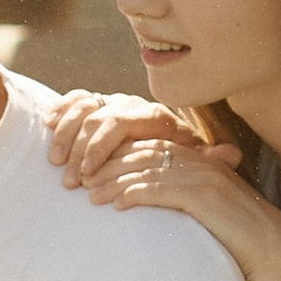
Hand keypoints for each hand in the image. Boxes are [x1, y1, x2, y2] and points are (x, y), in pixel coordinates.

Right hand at [44, 90, 208, 187]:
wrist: (169, 147)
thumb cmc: (180, 162)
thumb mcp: (196, 162)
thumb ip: (209, 159)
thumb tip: (234, 154)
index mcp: (154, 116)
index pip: (120, 122)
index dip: (100, 147)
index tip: (88, 173)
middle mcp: (131, 104)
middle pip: (97, 117)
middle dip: (80, 149)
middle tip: (69, 181)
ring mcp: (111, 102)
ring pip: (83, 107)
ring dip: (66, 135)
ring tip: (56, 163)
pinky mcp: (95, 105)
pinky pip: (74, 99)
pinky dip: (60, 111)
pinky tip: (47, 127)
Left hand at [96, 134, 280, 280]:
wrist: (272, 250)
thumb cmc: (238, 234)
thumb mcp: (208, 206)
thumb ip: (183, 194)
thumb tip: (150, 196)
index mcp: (201, 159)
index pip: (151, 147)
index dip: (118, 156)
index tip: (92, 169)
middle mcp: (200, 161)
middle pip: (143, 154)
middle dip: (108, 166)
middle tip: (81, 181)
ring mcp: (203, 176)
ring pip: (147, 170)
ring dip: (114, 182)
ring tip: (90, 196)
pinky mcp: (204, 196)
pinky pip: (161, 190)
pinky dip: (135, 195)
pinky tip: (116, 206)